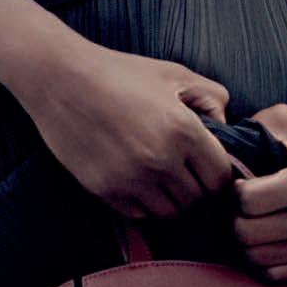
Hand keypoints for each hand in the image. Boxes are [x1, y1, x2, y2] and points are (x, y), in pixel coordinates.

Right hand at [15, 37, 237, 221]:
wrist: (61, 79)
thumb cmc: (120, 72)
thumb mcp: (173, 73)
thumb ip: (211, 96)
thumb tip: (226, 126)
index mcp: (183, 130)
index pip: (220, 178)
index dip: (219, 175)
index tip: (209, 168)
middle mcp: (160, 160)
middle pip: (197, 200)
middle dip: (197, 189)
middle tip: (187, 174)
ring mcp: (131, 179)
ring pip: (169, 213)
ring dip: (171, 200)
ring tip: (163, 179)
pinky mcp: (105, 190)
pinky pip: (139, 214)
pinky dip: (144, 204)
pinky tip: (138, 181)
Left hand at [231, 104, 286, 284]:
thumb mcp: (286, 121)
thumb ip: (249, 129)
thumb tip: (212, 149)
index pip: (247, 202)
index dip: (234, 190)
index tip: (241, 182)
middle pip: (246, 234)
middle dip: (233, 218)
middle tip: (239, 206)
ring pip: (255, 260)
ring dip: (243, 241)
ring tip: (249, 220)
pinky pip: (273, 276)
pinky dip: (260, 260)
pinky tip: (265, 238)